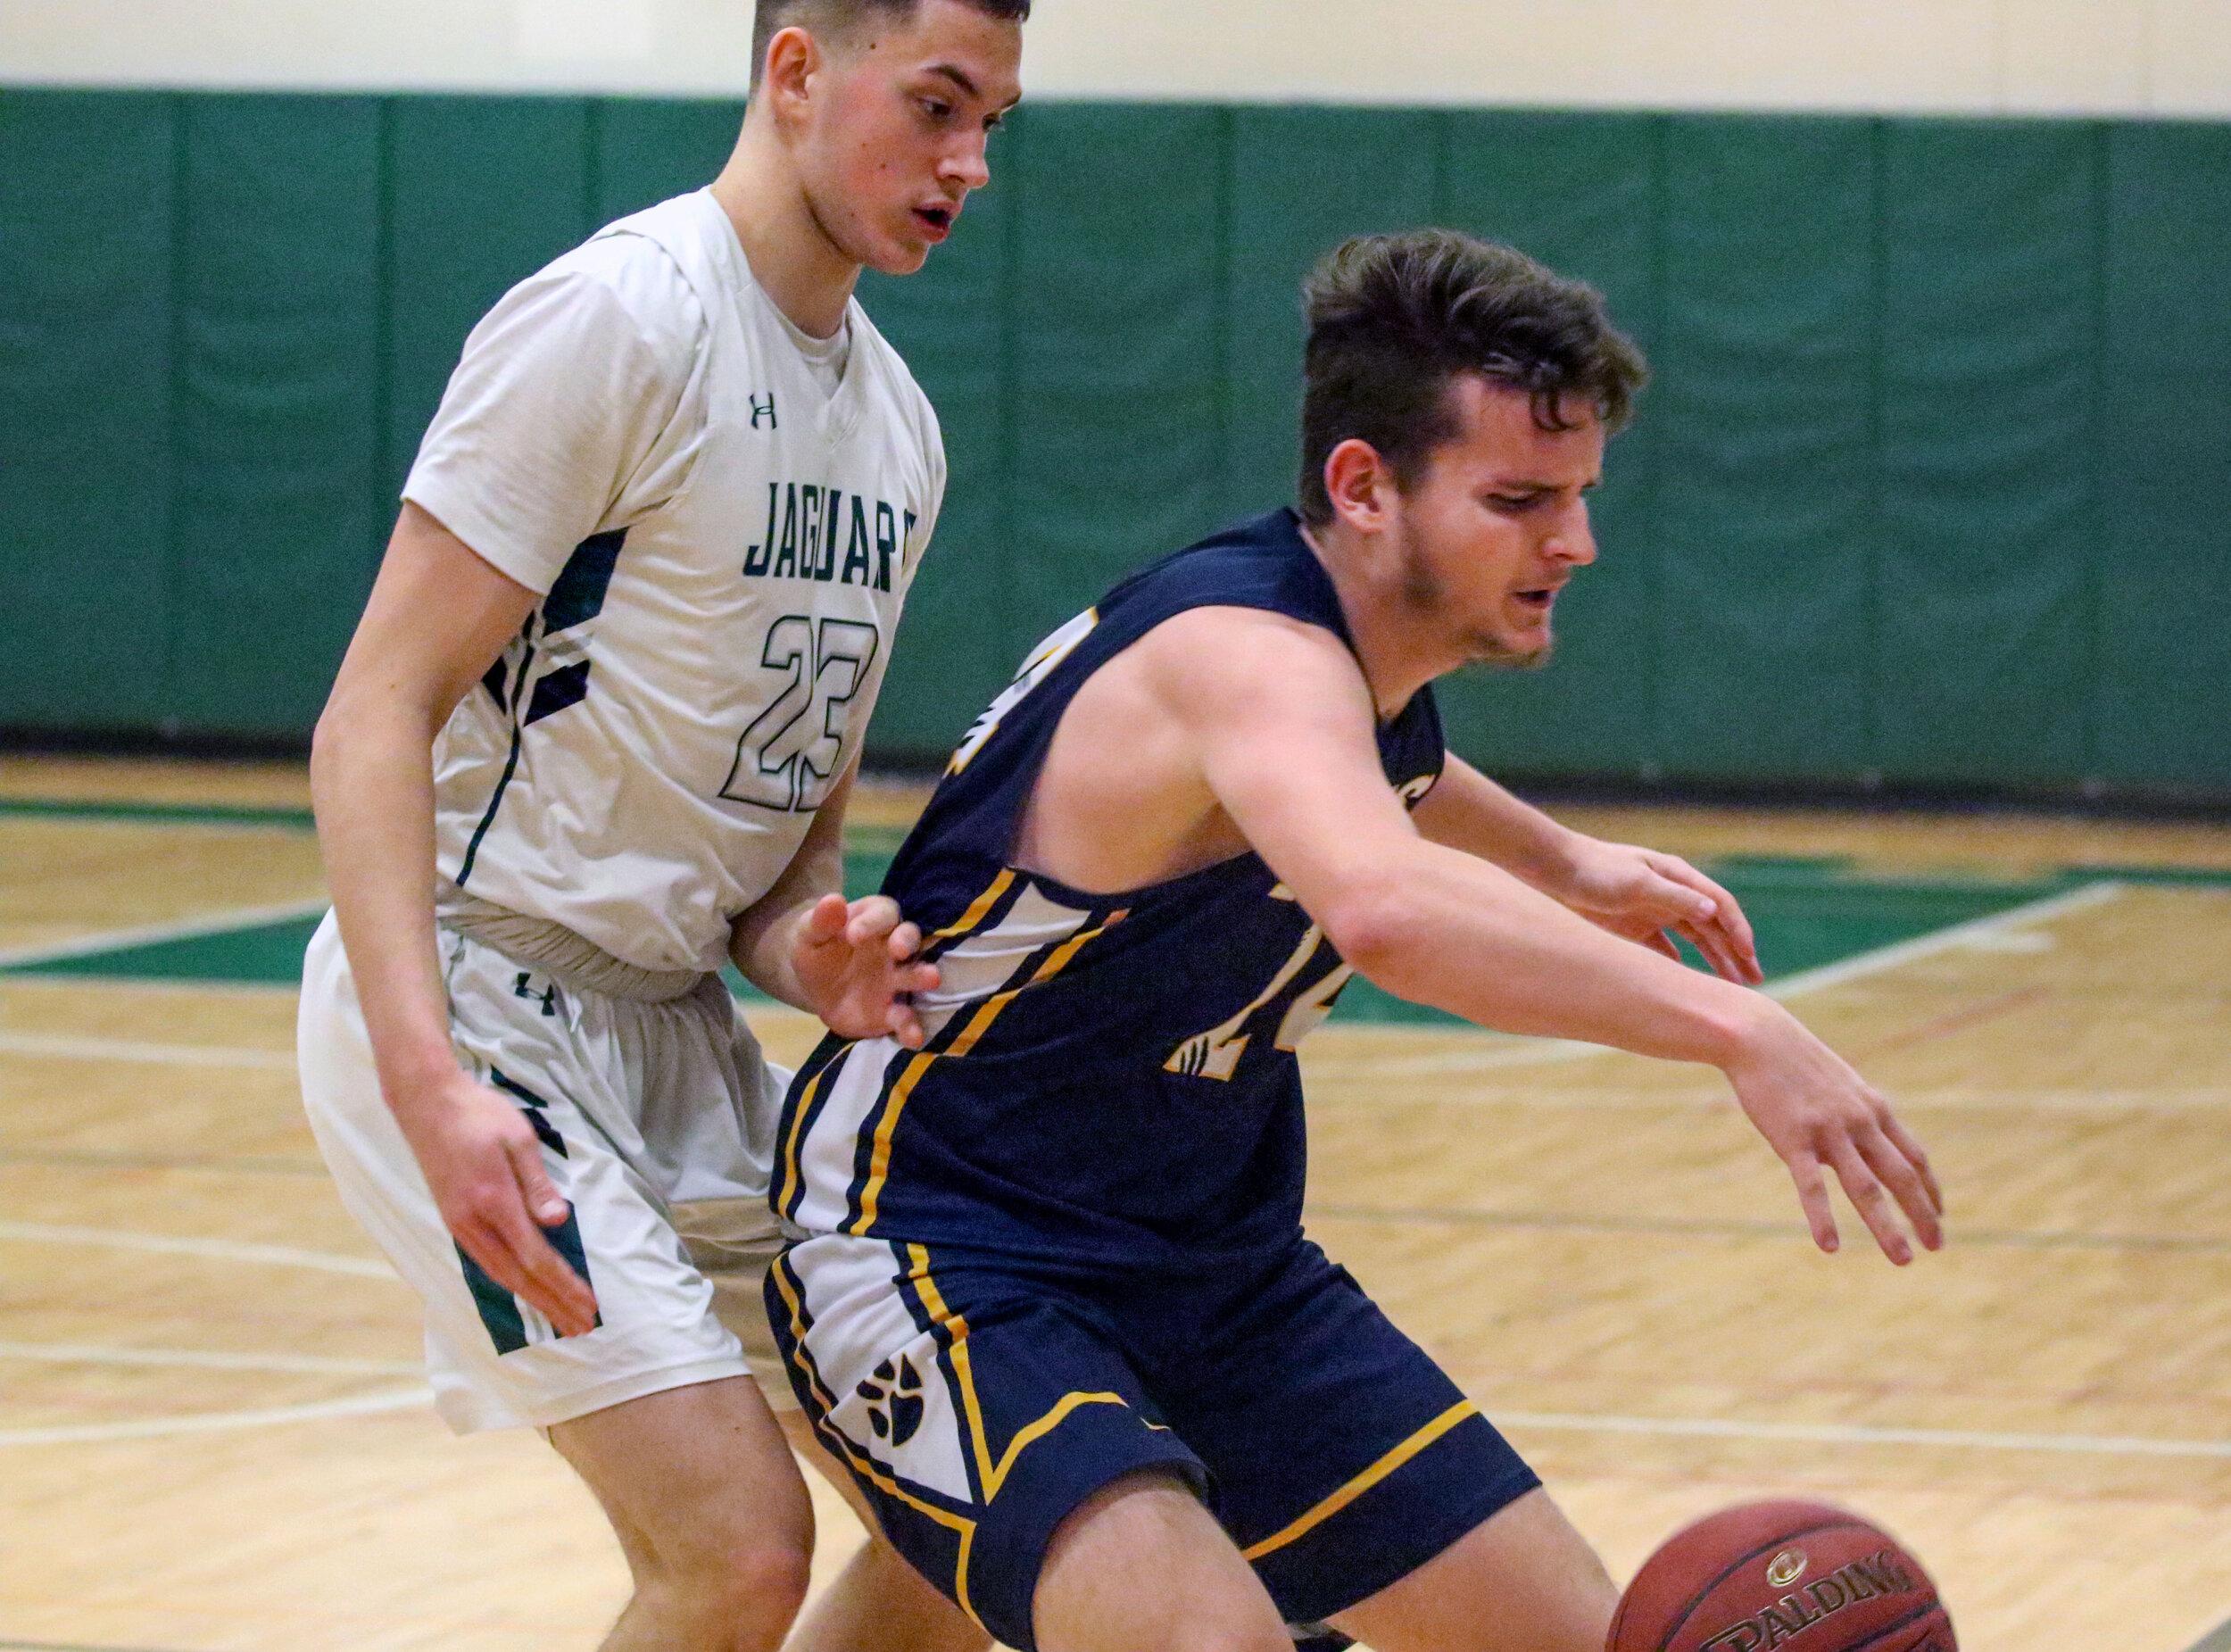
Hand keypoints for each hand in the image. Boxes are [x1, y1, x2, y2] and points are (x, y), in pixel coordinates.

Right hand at [395, 1071, 598, 1335]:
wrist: (427, 1104)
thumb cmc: (479, 1115)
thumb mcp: (519, 1139)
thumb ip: (537, 1184)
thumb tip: (557, 1222)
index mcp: (493, 1201)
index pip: (535, 1257)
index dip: (564, 1285)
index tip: (589, 1306)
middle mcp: (473, 1222)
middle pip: (518, 1277)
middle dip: (553, 1304)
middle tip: (583, 1327)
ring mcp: (459, 1224)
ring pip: (499, 1274)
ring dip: (533, 1299)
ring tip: (560, 1318)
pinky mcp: (454, 1220)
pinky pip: (486, 1261)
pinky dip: (510, 1282)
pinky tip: (525, 1290)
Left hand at [792, 893, 942, 1047]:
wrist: (816, 990)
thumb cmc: (818, 951)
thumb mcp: (810, 935)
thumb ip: (821, 921)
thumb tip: (833, 900)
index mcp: (874, 920)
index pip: (882, 914)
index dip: (871, 922)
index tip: (853, 935)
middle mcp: (893, 947)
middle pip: (909, 937)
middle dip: (907, 942)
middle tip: (899, 950)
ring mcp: (897, 979)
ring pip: (916, 974)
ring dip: (924, 976)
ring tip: (932, 979)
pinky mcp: (894, 1011)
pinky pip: (906, 1019)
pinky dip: (912, 1028)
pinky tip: (913, 1037)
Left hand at [1549, 838, 1762, 984]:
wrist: (1555, 869)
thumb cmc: (1595, 870)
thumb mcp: (1637, 883)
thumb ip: (1674, 897)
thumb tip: (1713, 913)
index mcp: (1679, 877)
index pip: (1720, 905)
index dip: (1738, 930)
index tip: (1749, 956)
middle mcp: (1673, 893)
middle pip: (1713, 926)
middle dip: (1735, 952)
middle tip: (1754, 982)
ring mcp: (1655, 910)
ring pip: (1695, 939)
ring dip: (1715, 961)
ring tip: (1733, 988)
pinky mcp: (1636, 925)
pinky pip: (1666, 949)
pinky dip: (1681, 965)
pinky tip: (1691, 984)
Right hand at [1723, 1003, 1944, 1263]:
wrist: (1759, 1037)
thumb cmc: (1796, 1061)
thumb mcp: (1839, 1084)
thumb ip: (1856, 1114)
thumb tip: (1863, 1143)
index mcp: (1874, 1110)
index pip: (1915, 1157)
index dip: (1931, 1190)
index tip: (1940, 1217)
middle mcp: (1861, 1123)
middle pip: (1902, 1177)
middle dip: (1923, 1215)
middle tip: (1936, 1247)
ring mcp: (1829, 1131)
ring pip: (1866, 1188)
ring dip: (1886, 1227)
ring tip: (1903, 1259)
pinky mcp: (1794, 1139)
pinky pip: (1812, 1186)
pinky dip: (1822, 1218)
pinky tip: (1829, 1247)